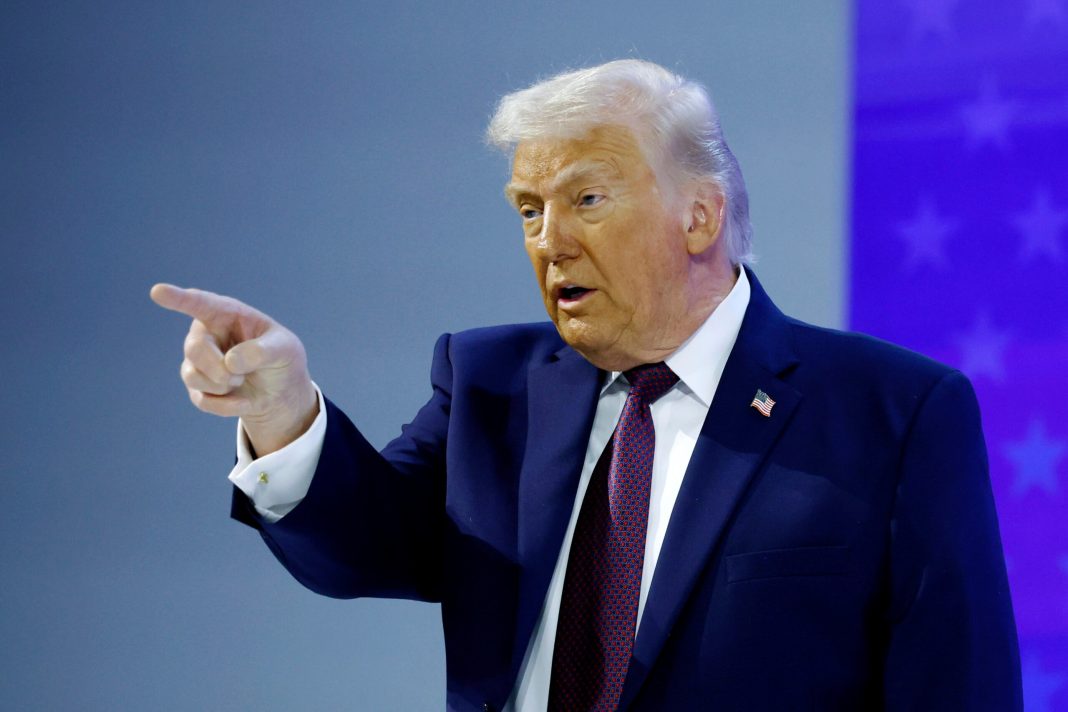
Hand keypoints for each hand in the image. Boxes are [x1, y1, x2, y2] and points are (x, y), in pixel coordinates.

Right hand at [150, 284, 318, 455]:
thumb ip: (263, 351)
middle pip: (195, 349)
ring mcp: (198, 360)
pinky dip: (227, 405)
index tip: (158, 291)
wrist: (280, 391)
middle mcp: (206, 333)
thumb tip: (230, 362)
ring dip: (223, 386)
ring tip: (243, 381)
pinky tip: (243, 401)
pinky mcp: (198, 387)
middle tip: (241, 376)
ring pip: (192, 375)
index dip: (178, 298)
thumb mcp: (285, 349)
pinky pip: (202, 399)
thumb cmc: (281, 358)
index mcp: (227, 313)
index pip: (200, 303)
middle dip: (219, 369)